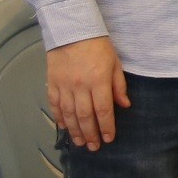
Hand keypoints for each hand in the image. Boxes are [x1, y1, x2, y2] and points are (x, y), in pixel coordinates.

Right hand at [47, 36, 128, 151]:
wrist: (72, 30)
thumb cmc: (98, 46)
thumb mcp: (115, 63)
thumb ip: (119, 85)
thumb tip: (124, 106)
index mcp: (98, 81)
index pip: (103, 110)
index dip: (106, 127)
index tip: (109, 139)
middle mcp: (80, 86)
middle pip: (85, 116)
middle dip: (90, 134)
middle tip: (94, 147)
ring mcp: (64, 85)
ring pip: (69, 114)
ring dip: (75, 130)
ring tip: (80, 142)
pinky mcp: (52, 82)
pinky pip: (55, 104)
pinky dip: (59, 117)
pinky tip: (64, 127)